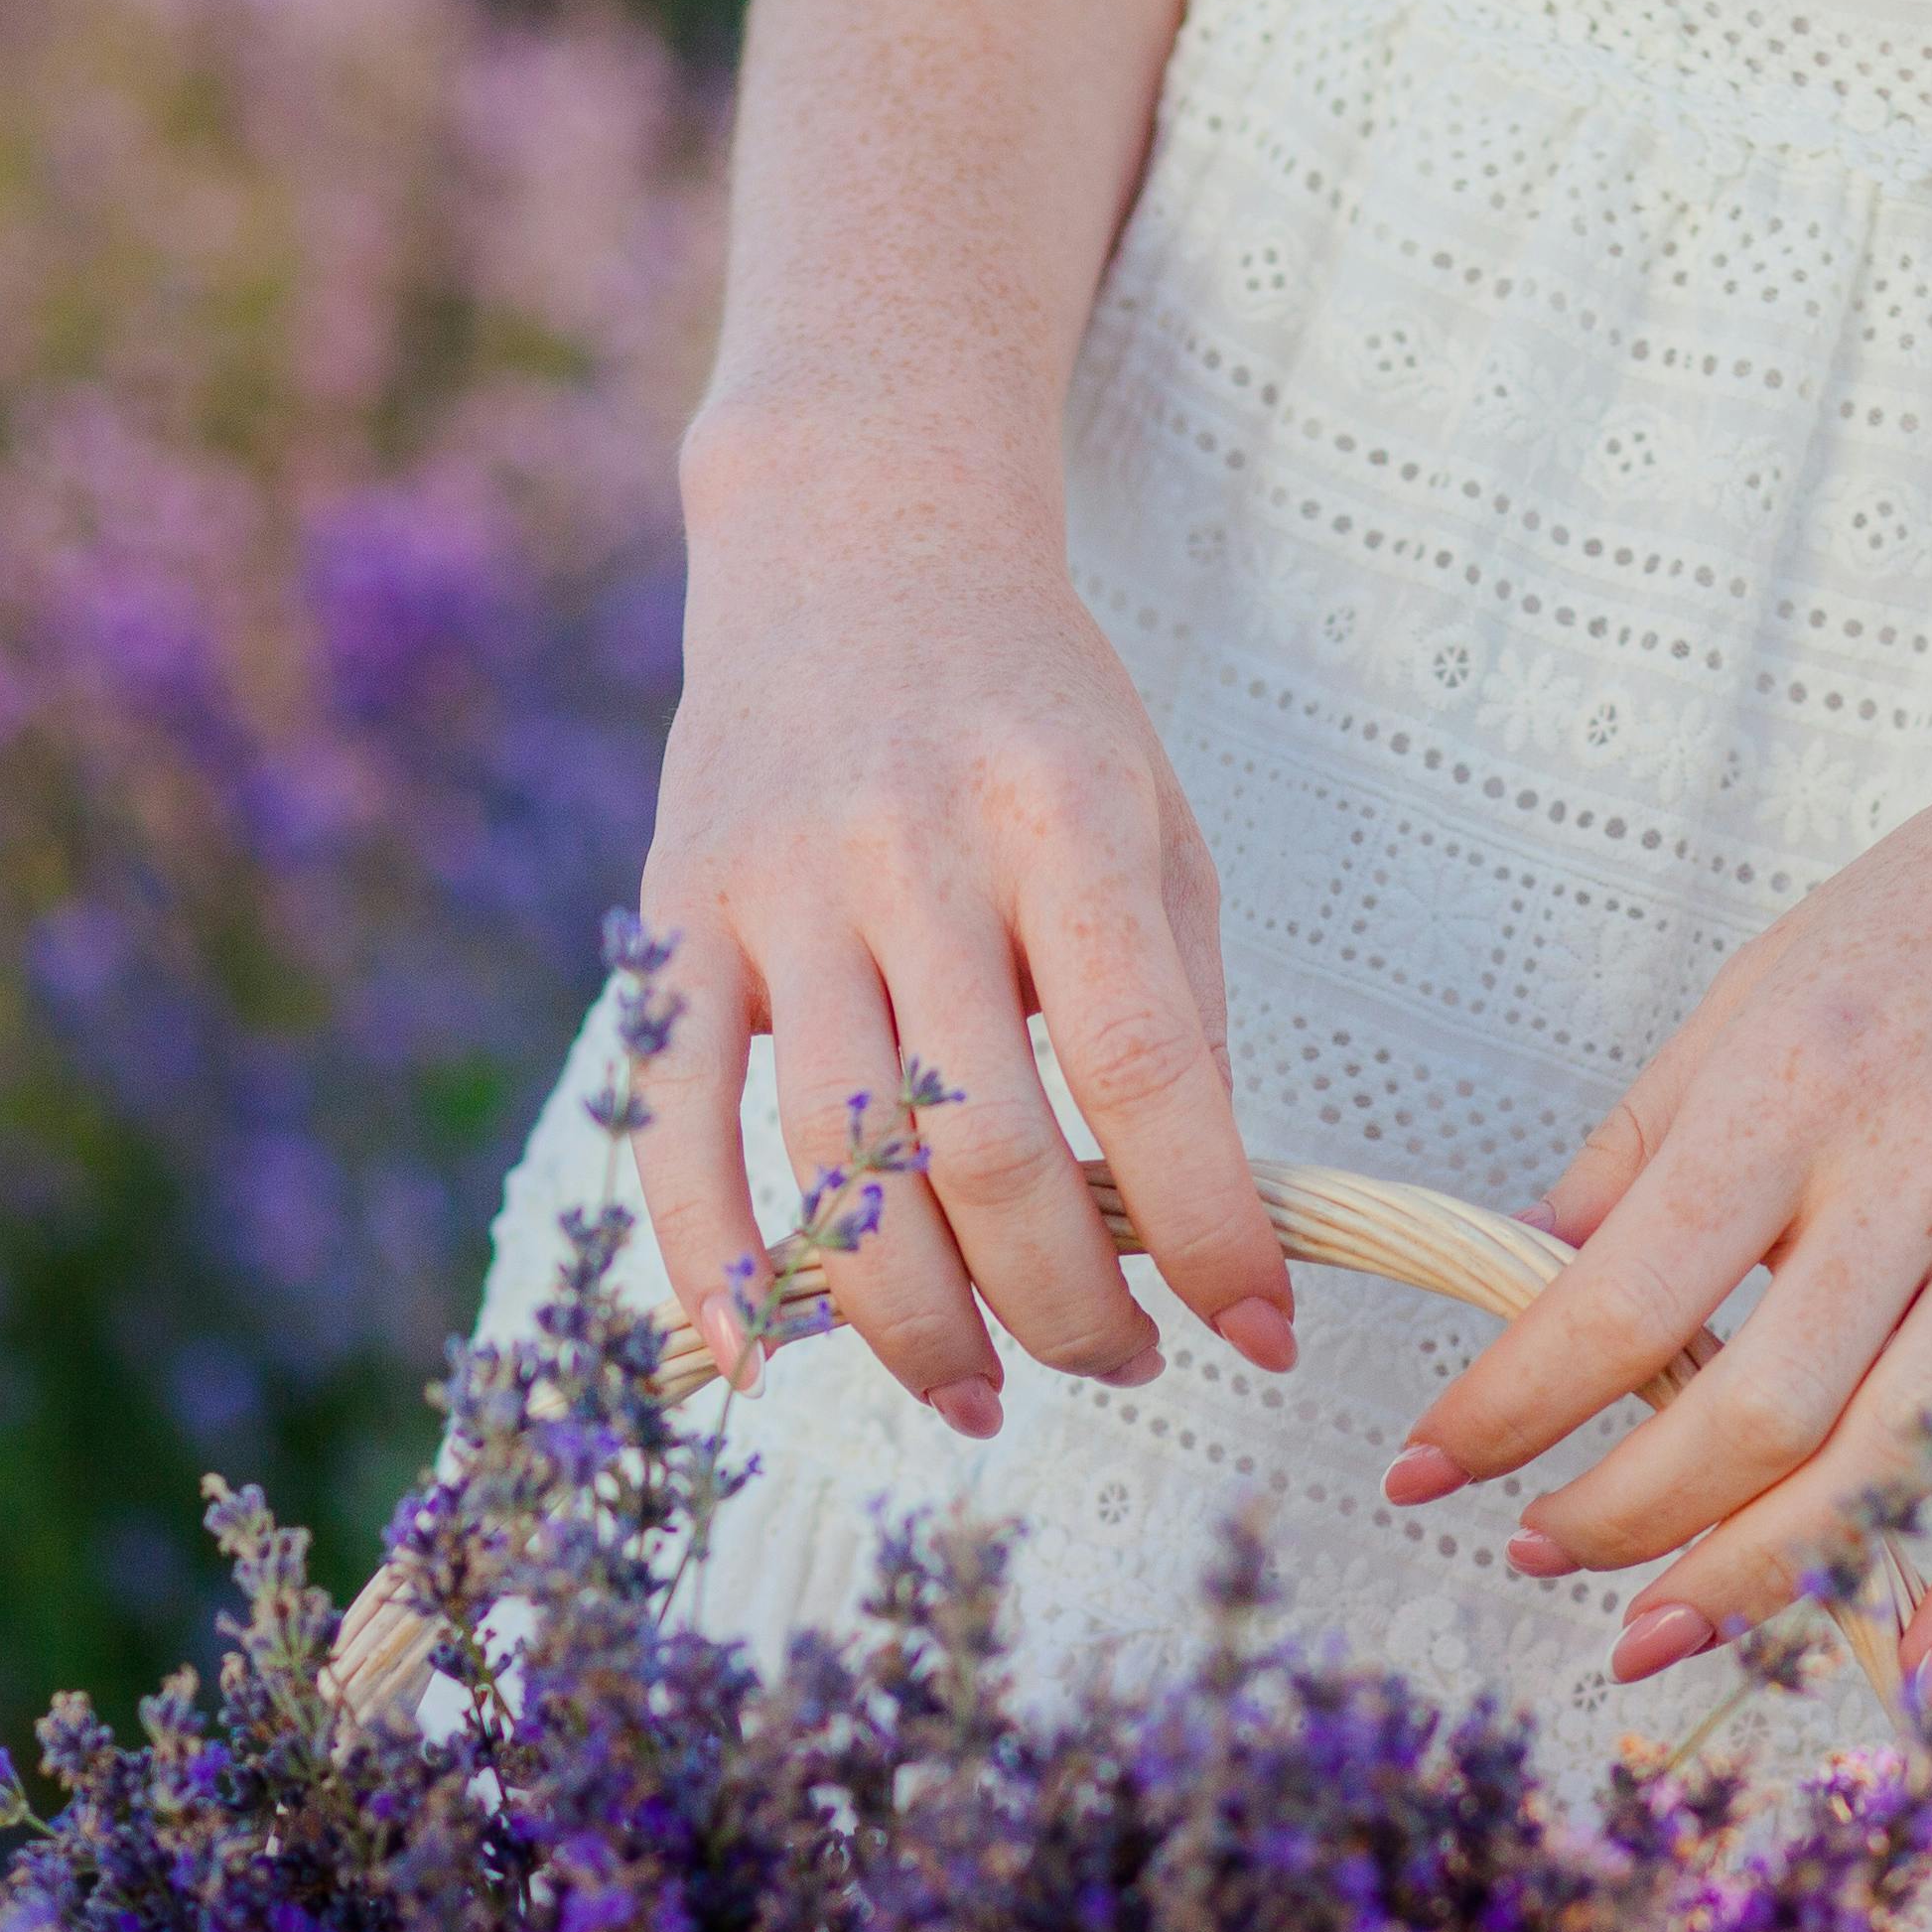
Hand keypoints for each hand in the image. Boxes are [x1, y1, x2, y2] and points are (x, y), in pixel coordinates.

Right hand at [629, 424, 1293, 1428]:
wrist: (853, 535)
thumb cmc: (1034, 712)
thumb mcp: (1152, 825)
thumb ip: (1177, 1013)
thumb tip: (1204, 1235)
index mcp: (1065, 813)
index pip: (1145, 1067)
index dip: (1208, 1224)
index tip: (1258, 1331)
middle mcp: (913, 847)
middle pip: (988, 1146)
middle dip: (1068, 1304)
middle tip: (1120, 1367)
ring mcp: (779, 883)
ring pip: (841, 1161)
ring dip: (920, 1323)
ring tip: (986, 1396)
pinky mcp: (674, 915)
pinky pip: (676, 1117)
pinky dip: (708, 1257)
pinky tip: (760, 1359)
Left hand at [1380, 721, 1931, 1696]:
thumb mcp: (1765, 980)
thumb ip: (1647, 1137)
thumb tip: (1531, 1269)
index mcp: (1792, 1089)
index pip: (1616, 1298)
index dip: (1506, 1407)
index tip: (1424, 1469)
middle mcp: (1912, 1173)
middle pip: (1744, 1411)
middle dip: (1614, 1515)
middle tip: (1534, 1557)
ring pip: (1885, 1460)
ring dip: (1754, 1576)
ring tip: (1653, 1634)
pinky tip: (1913, 1674)